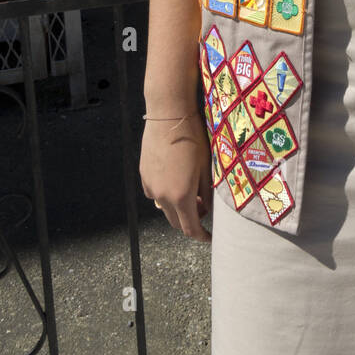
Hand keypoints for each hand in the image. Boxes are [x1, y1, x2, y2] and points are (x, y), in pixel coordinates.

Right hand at [140, 110, 212, 241]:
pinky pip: (155, 193)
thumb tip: (206, 208)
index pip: (191, 228)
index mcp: (182, 196)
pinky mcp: (144, 175)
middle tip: (203, 210)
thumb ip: (206, 192)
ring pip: (165, 208)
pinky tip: (175, 181)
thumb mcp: (206, 167)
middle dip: (190, 221)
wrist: (169, 117)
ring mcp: (151, 186)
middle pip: (176, 221)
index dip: (201, 236)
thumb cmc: (193, 139)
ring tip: (191, 194)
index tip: (209, 238)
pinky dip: (166, 195)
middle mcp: (163, 196)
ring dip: (178, 208)